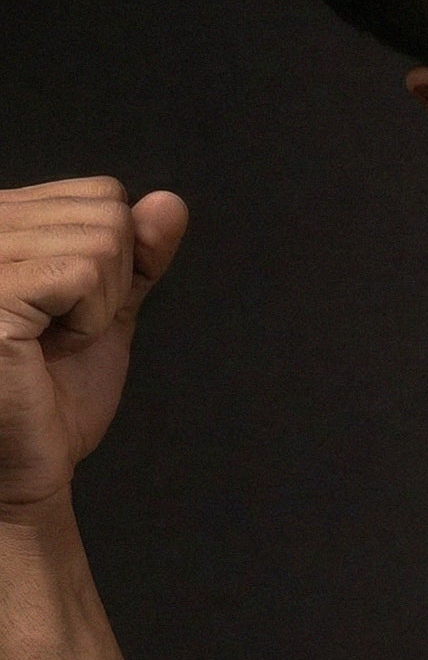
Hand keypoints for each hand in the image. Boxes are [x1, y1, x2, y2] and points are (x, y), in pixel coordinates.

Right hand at [0, 178, 187, 517]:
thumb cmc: (51, 396)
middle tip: (57, 334)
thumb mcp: (107, 311)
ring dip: (96, 306)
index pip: (100, 194)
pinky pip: (86, 273)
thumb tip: (169, 203)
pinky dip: (87, 319)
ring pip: (102, 239)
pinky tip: (46, 348)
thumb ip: (138, 257)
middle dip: (108, 283)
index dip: (113, 261)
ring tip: (47, 342)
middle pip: (106, 212)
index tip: (68, 310)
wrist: (26, 465)